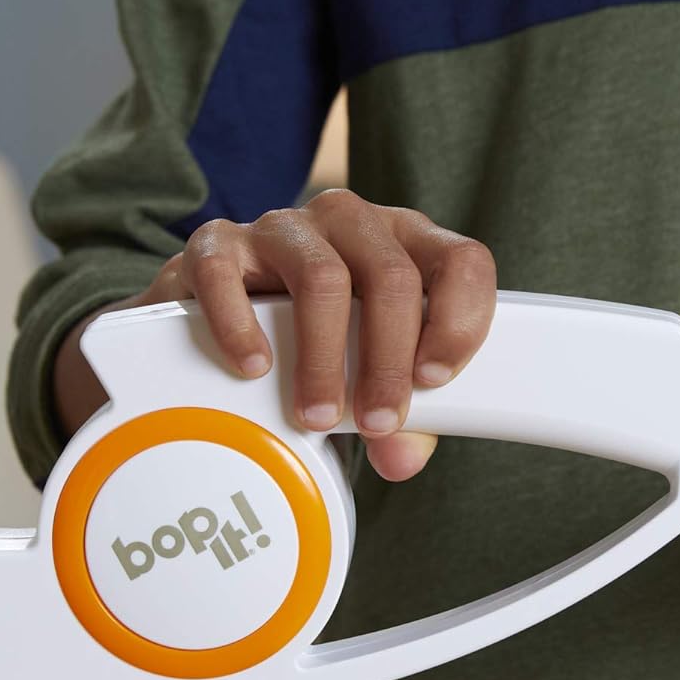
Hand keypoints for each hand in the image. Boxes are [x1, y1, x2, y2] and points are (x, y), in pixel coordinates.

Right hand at [135, 190, 495, 480]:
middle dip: (388, 360)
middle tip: (376, 423)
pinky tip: (253, 368)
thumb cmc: (313, 340)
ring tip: (317, 416)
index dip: (458, 321)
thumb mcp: (367, 372)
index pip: (461, 261)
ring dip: (324, 357)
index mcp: (404, 243)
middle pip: (391, 275)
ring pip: (321, 277)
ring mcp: (284, 227)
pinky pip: (227, 272)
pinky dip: (241, 326)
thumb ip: (401, 417)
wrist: (222, 316)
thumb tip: (401, 457)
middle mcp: (350, 222)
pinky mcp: (218, 244)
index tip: (433, 381)